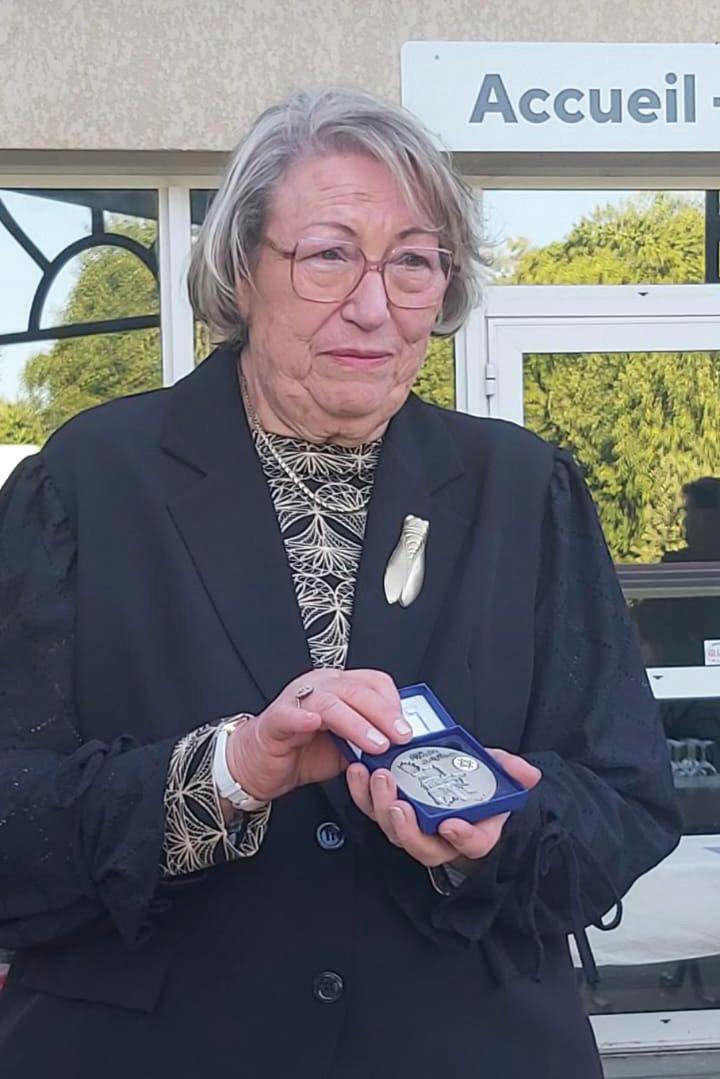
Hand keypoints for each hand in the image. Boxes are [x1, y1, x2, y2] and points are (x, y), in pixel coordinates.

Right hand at [225, 669, 412, 802]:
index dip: (393, 704)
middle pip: (357, 690)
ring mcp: (296, 700)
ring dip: (356, 722)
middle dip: (384, 714)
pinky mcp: (275, 720)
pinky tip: (314, 723)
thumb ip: (368, 742)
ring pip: (330, 701)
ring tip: (374, 743)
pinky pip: (290, 714)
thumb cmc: (302, 751)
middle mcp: (319, 686)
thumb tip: (399, 748)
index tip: (407, 729)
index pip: (373, 682)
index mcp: (339, 688)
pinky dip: (303, 717)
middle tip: (400, 736)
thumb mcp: (346, 748)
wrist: (259, 764)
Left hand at [346, 748, 541, 867]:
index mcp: (473, 834)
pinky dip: (363, 793)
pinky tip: (359, 771)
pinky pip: (374, 810)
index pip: (472, 845)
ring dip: (382, 806)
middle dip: (407, 827)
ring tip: (377, 778)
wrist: (455, 783)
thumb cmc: (476, 786)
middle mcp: (440, 839)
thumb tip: (528, 774)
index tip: (452, 824)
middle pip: (422, 846)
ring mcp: (412, 828)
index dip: (463, 837)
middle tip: (400, 803)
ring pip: (393, 830)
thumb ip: (510, 773)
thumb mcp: (498, 776)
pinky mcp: (389, 812)